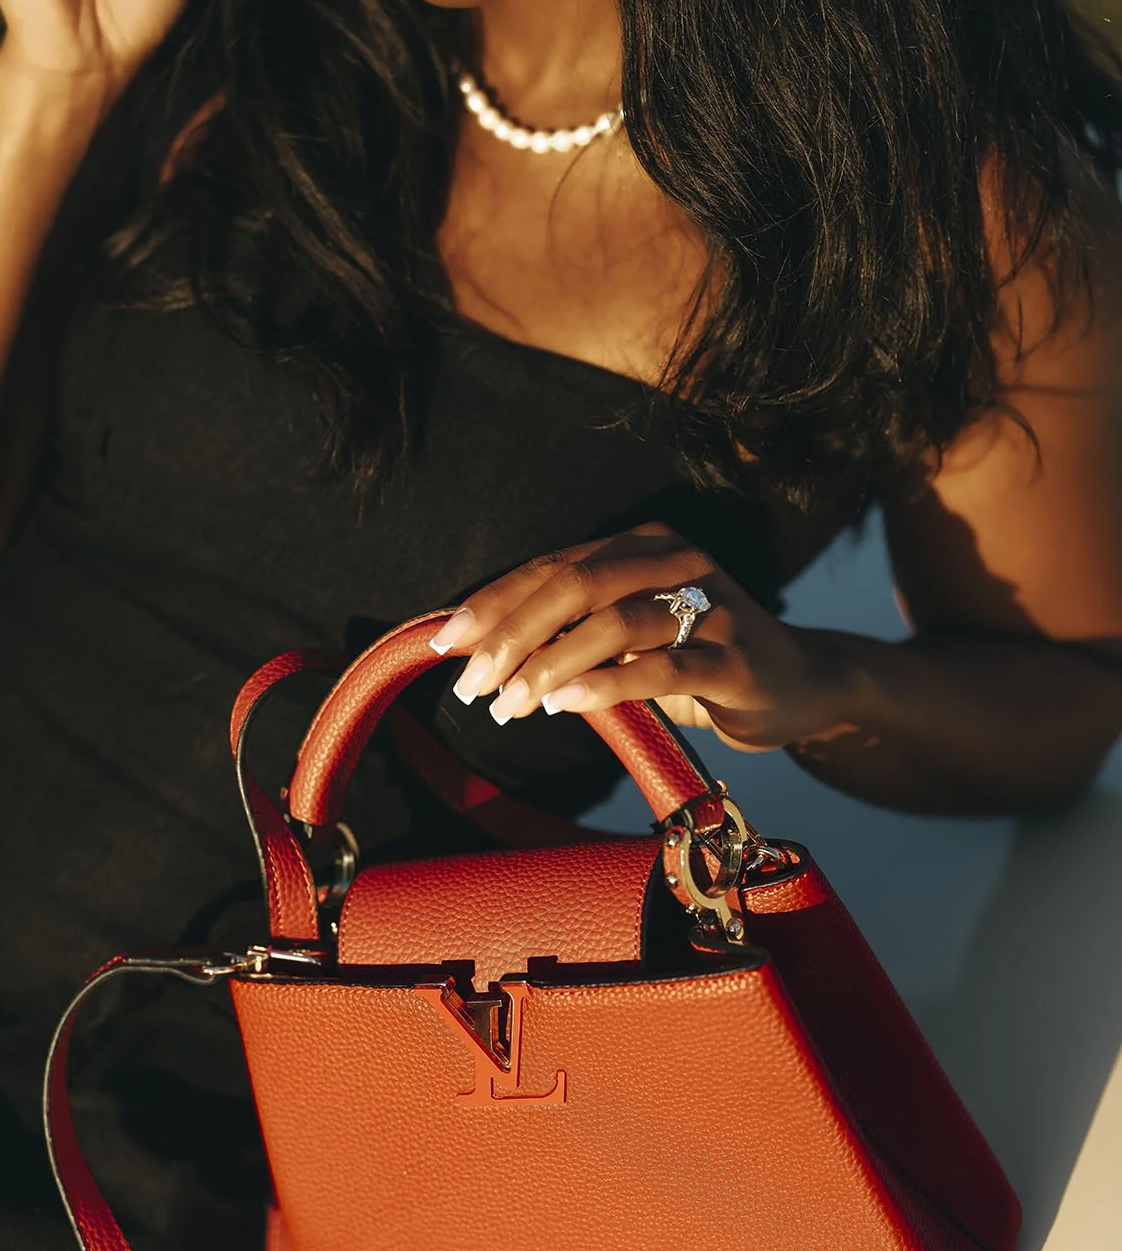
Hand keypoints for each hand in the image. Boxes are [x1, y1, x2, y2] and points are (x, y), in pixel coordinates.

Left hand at [428, 521, 863, 751]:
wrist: (805, 684)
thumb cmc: (700, 661)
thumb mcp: (634, 638)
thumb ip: (574, 633)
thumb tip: (485, 654)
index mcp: (642, 545)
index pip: (551, 566)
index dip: (493, 604)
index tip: (446, 645)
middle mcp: (675, 561)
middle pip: (574, 584)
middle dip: (511, 635)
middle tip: (473, 685)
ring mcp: (711, 606)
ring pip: (614, 623)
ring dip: (551, 666)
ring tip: (511, 705)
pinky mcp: (736, 657)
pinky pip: (661, 667)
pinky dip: (607, 685)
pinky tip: (566, 706)